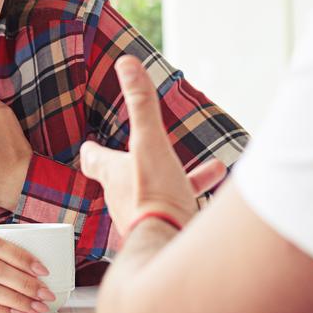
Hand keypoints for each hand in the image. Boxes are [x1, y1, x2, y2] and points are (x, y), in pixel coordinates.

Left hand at [78, 56, 227, 251]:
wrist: (171, 248)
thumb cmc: (154, 196)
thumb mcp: (149, 141)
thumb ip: (141, 103)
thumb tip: (126, 63)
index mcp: (114, 175)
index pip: (93, 159)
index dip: (92, 150)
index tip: (90, 146)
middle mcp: (124, 200)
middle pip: (128, 177)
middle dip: (143, 162)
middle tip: (149, 154)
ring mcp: (146, 220)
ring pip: (161, 193)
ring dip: (180, 179)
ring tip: (210, 170)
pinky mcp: (169, 234)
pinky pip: (182, 211)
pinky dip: (198, 200)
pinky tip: (222, 197)